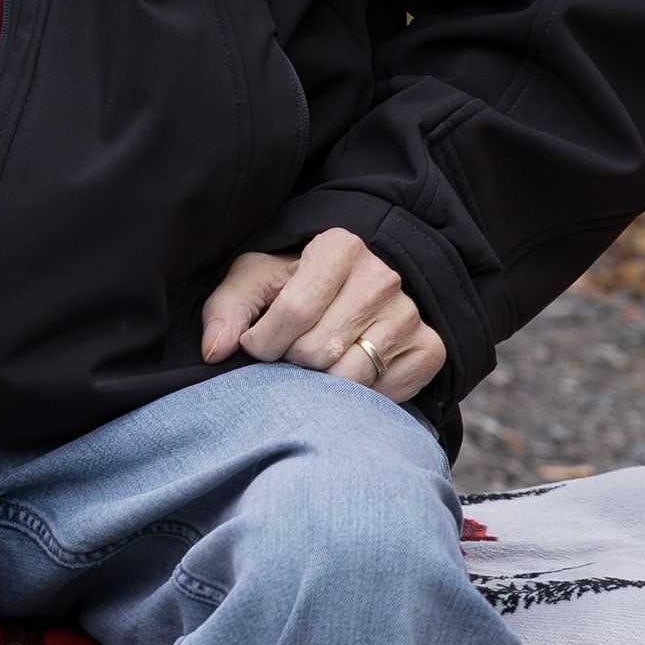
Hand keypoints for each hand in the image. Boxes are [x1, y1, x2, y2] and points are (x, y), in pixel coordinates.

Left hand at [198, 228, 445, 403]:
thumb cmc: (293, 285)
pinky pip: (385, 393)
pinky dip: (358, 397)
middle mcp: (383, 277)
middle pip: (319, 351)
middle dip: (292, 363)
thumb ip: (227, 309)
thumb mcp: (255, 281)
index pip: (293, 313)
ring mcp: (410, 314)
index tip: (258, 345)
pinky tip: (347, 374)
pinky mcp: (429, 349)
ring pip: (350, 378)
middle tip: (291, 353)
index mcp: (340, 247)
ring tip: (316, 364)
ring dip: (321, 384)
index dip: (264, 342)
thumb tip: (215, 350)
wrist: (353, 289)